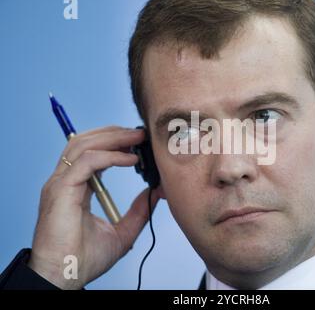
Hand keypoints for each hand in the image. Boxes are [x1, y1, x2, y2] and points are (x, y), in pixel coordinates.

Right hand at [28, 126, 161, 288]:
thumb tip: (156, 192)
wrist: (65, 278)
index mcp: (75, 187)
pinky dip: (110, 156)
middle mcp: (65, 181)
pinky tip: (130, 160)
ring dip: (112, 137)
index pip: (92, 153)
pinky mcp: (61, 190)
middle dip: (115, 133)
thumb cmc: (85, 259)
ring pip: (83, 144)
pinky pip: (86, 162)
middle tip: (140, 133)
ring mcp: (60, 183)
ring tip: (136, 138)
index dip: (115, 143)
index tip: (139, 142)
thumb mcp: (122, 231)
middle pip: (86, 142)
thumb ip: (138, 210)